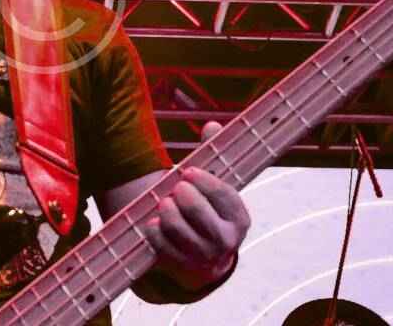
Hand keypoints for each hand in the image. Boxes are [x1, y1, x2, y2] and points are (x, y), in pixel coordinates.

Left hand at [143, 123, 250, 285]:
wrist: (206, 257)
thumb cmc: (209, 210)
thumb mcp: (216, 186)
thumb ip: (214, 154)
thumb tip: (212, 125)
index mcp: (239, 217)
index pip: (223, 194)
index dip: (203, 180)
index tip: (188, 171)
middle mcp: (226, 240)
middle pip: (197, 210)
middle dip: (182, 194)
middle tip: (176, 188)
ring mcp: (204, 256)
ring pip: (177, 227)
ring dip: (166, 210)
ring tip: (164, 202)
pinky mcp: (182, 266)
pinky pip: (161, 244)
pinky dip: (154, 230)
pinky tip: (153, 222)